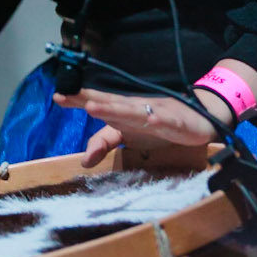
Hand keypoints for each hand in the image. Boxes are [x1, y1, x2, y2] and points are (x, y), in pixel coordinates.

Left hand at [53, 86, 230, 168]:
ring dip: (116, 109)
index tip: (57, 96)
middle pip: (113, 104)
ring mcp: (157, 114)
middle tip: (74, 98)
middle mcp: (137, 109)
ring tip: (96, 108)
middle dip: (94, 102)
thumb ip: (105, 142)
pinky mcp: (176, 124)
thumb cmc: (158, 125)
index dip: (79, 99)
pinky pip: (168, 122)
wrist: (198, 119)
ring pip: (134, 111)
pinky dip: (160, 120)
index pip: (99, 103)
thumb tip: (84, 160)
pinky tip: (152, 120)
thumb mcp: (128, 136)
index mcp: (124, 111)